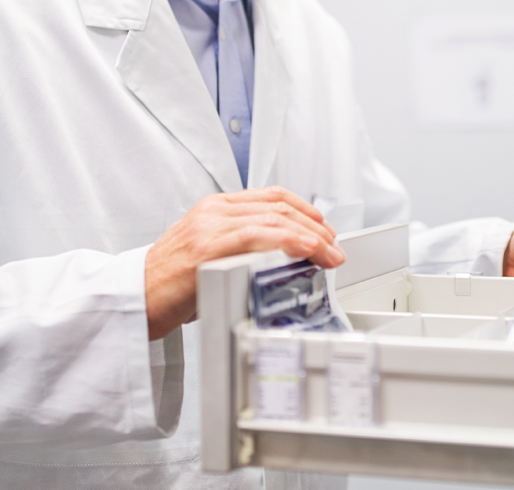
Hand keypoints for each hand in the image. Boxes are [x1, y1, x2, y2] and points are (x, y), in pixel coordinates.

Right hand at [145, 186, 344, 339]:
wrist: (136, 296)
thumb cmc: (173, 281)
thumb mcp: (210, 251)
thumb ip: (242, 244)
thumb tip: (283, 255)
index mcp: (215, 207)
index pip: (271, 196)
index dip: (305, 209)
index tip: (324, 227)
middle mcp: (214, 211)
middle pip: (279, 207)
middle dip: (316, 227)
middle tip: (334, 247)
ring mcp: (210, 226)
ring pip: (274, 219)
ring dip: (311, 237)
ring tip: (329, 254)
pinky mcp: (207, 247)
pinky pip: (257, 236)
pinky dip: (288, 241)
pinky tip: (307, 249)